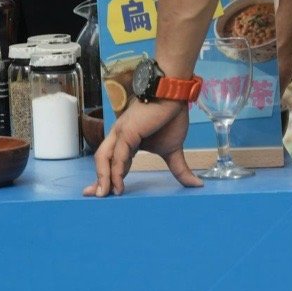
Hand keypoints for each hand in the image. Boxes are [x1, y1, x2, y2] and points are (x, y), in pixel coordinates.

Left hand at [84, 99, 201, 197]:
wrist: (174, 94)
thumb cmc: (171, 116)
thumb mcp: (174, 150)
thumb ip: (179, 169)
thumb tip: (196, 184)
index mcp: (127, 139)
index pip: (112, 161)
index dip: (106, 176)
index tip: (102, 192)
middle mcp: (119, 136)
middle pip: (102, 159)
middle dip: (97, 178)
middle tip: (95, 196)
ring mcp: (121, 132)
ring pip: (104, 157)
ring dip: (103, 177)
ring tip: (105, 195)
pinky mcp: (127, 131)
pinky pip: (118, 155)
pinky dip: (115, 170)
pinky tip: (117, 184)